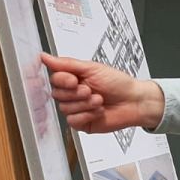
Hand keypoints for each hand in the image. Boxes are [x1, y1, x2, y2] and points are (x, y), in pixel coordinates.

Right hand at [41, 54, 164, 133]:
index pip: (55, 79)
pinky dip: (86, 115)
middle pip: (57, 95)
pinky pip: (72, 121)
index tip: (75, 80)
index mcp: (74, 79)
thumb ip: (67, 64)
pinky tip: (99, 111)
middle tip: (90, 90)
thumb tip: (44, 56)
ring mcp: (77, 109)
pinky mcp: (82, 123)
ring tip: (100, 100)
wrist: (135, 101)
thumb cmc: (118, 83)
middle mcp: (73, 94)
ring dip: (85, 104)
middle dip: (76, 93)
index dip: (63, 81)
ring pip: (65, 108)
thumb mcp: (93, 68)